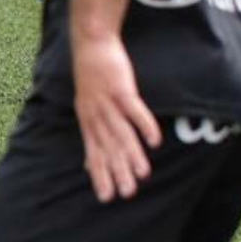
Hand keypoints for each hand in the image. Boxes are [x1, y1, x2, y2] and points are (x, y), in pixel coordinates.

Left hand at [73, 36, 162, 201]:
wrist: (91, 45)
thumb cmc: (92, 76)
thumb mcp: (86, 106)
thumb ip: (92, 132)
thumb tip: (88, 160)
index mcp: (87, 120)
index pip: (93, 152)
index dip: (99, 174)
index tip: (105, 196)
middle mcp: (95, 115)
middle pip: (108, 147)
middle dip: (117, 172)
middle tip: (126, 194)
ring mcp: (108, 102)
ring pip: (121, 134)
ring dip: (132, 155)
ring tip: (142, 175)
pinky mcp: (121, 89)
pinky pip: (134, 111)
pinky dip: (144, 126)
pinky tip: (154, 141)